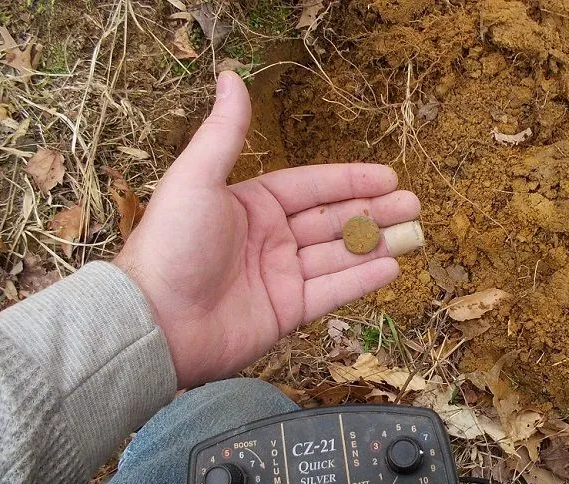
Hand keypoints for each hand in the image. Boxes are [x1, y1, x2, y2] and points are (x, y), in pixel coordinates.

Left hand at [114, 71, 419, 387]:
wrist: (155, 322)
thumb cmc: (172, 244)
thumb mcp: (196, 178)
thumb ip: (224, 132)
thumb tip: (229, 76)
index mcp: (252, 205)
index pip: (311, 187)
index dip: (350, 180)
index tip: (388, 175)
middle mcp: (270, 239)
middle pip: (332, 220)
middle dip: (373, 210)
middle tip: (412, 204)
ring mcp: (280, 276)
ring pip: (338, 255)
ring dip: (375, 243)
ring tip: (413, 232)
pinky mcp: (286, 312)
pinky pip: (331, 292)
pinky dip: (361, 280)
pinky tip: (390, 266)